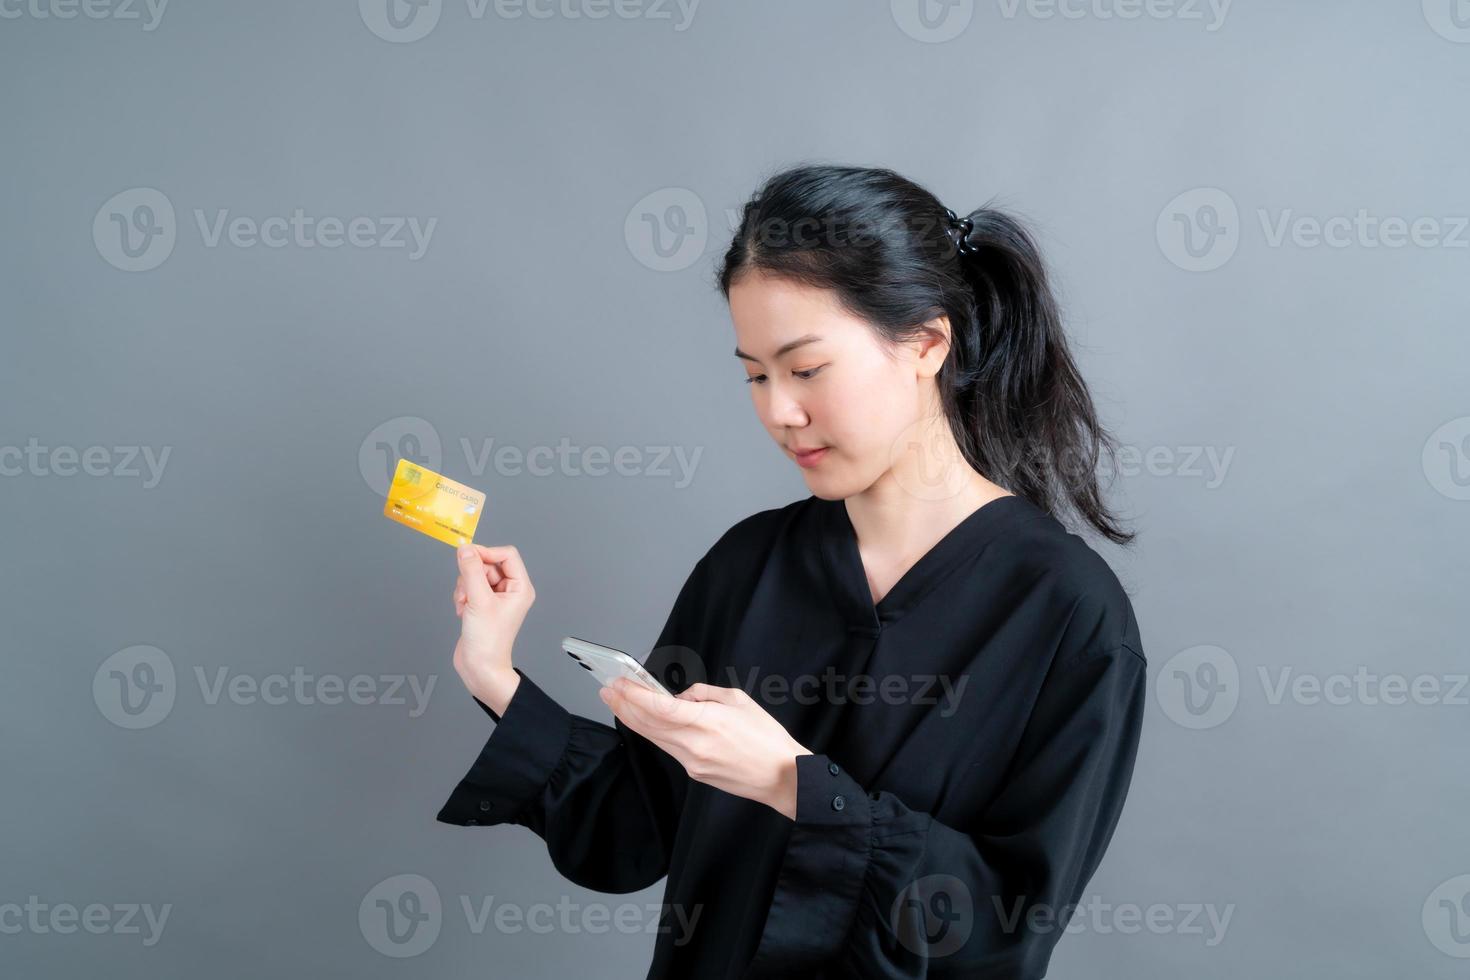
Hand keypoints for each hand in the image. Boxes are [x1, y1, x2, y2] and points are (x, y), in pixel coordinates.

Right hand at [451, 543, 534, 710]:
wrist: (480, 667)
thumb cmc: (489, 642)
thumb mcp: (479, 600)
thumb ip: (471, 571)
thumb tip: (465, 549)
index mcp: (520, 588)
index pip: (506, 555)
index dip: (487, 552)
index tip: (468, 556)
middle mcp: (510, 591)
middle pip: (488, 564)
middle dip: (472, 575)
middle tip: (468, 592)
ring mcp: (496, 598)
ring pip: (476, 575)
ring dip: (465, 587)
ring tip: (466, 605)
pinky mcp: (482, 604)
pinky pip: (469, 586)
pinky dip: (462, 595)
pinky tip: (463, 611)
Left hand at [599, 679, 810, 819]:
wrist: (782, 778)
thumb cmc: (767, 736)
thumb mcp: (739, 701)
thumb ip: (705, 694)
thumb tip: (682, 696)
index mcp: (707, 721)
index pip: (659, 707)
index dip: (634, 695)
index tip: (618, 683)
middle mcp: (694, 744)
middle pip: (649, 724)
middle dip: (624, 705)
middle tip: (607, 690)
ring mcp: (692, 762)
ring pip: (654, 737)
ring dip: (633, 720)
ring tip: (618, 704)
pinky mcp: (695, 773)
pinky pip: (670, 748)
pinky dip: (655, 733)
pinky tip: (647, 722)